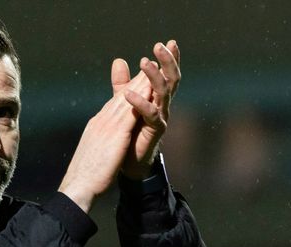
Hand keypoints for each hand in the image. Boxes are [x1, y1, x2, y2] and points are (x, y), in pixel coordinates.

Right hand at [58, 59, 151, 212]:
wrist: (78, 187)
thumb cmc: (86, 175)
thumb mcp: (96, 152)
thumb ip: (103, 141)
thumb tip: (107, 138)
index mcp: (97, 125)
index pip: (116, 103)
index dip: (129, 88)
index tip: (142, 77)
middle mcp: (101, 121)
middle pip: (122, 95)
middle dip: (137, 78)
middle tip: (153, 61)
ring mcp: (106, 126)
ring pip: (127, 98)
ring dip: (141, 82)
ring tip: (154, 67)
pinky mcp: (114, 134)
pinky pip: (130, 112)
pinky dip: (140, 98)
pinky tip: (152, 90)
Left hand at [121, 40, 180, 179]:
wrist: (128, 161)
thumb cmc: (129, 132)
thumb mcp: (123, 103)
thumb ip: (122, 83)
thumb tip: (119, 60)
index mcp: (157, 97)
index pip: (166, 74)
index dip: (170, 59)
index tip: (170, 41)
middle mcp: (163, 105)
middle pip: (171, 79)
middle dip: (167, 61)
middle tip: (160, 46)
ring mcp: (161, 117)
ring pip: (164, 92)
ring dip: (155, 76)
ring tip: (145, 62)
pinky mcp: (155, 130)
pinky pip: (150, 114)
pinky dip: (139, 103)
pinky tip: (127, 94)